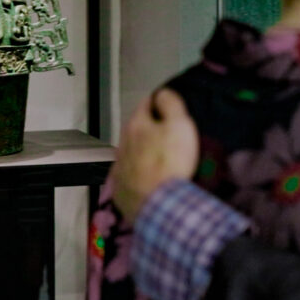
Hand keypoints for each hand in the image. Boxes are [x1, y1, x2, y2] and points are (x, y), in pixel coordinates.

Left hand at [111, 87, 198, 220]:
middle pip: (136, 129)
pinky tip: (149, 178)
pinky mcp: (121, 190)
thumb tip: (162, 93)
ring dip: (142, 150)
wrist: (160, 206)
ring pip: (130, 152)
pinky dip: (138, 173)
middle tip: (166, 130)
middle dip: (148, 127)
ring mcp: (120, 168)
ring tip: (159, 155)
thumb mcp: (180, 125)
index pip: (145, 104)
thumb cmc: (171, 163)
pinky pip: (129, 176)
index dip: (157, 101)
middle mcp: (123, 144)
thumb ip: (171, 104)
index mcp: (137, 125)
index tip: (166, 103)